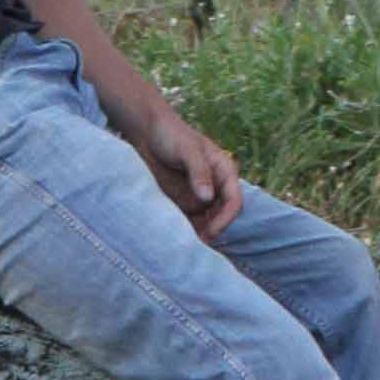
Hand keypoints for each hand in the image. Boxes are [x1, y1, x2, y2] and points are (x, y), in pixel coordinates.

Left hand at [134, 99, 243, 238]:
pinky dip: (184, 231)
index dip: (226, 219)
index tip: (211, 232)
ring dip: (198, 235)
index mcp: (224, 171)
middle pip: (221, 217)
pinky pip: (187, 222)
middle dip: (212, 232)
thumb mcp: (188, 150)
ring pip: (205, 223)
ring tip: (183, 247)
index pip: (234, 201)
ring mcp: (197, 196)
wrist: (145, 132)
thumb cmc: (171, 134)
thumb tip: (208, 198)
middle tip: (195, 246)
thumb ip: (199, 172)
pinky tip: (174, 239)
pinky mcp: (180, 202)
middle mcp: (214, 187)